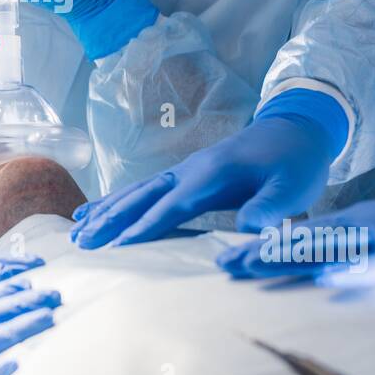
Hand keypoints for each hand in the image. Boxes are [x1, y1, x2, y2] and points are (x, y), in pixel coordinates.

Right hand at [69, 90, 346, 247]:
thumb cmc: (295, 162)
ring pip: (138, 191)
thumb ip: (271, 207)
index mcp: (212, 174)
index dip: (146, 226)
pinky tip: (98, 211)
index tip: (119, 245)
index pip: (173, 205)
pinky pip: (145, 189)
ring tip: (78, 230)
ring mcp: (185, 170)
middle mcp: (190, 169)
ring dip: (107, 210)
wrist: (297, 129)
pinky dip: (118, 200)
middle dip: (111, 219)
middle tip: (82, 242)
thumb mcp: (293, 186)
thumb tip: (250, 229)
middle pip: (143, 196)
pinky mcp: (186, 175)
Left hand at [215, 191, 374, 298]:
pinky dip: (349, 269)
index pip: (305, 235)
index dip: (267, 246)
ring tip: (250, 264)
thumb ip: (364, 258)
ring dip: (288, 256)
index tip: (232, 257)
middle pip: (304, 238)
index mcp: (363, 224)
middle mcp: (367, 225)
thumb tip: (334, 274)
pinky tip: (322, 276)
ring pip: (329, 246)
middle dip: (261, 251)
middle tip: (222, 262)